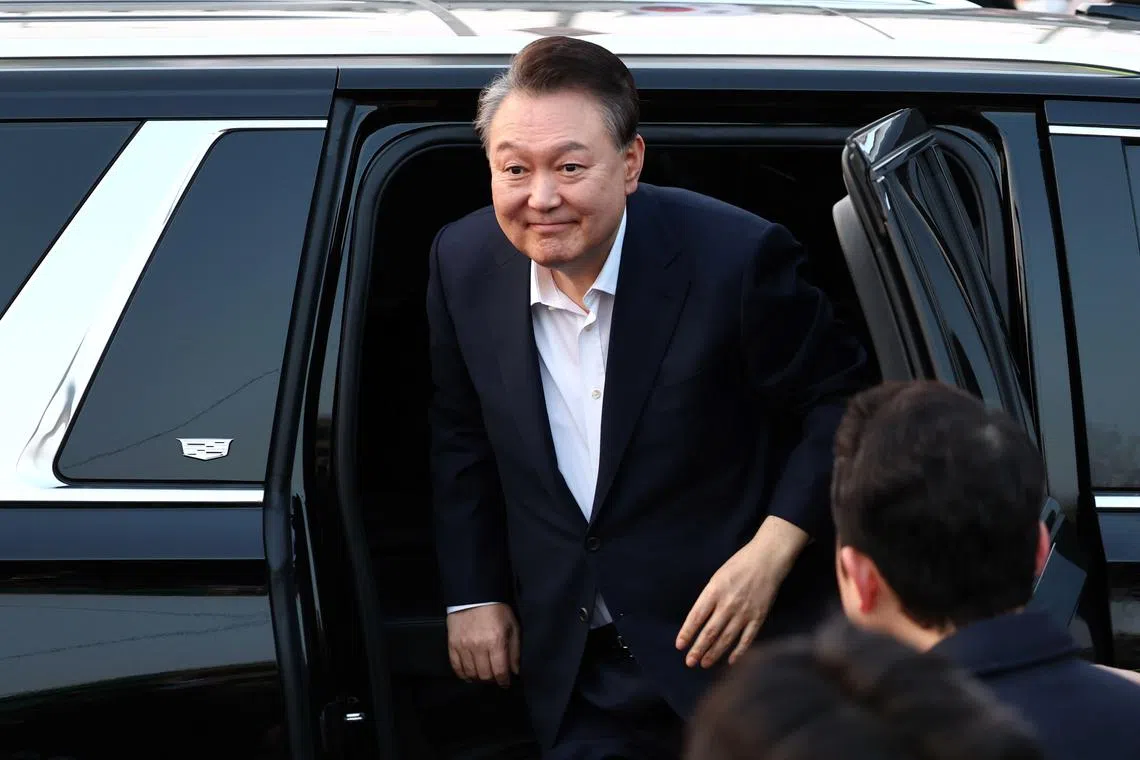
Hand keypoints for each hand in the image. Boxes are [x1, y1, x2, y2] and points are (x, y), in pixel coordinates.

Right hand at [447, 603, 520, 686]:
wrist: (475, 595)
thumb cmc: (497, 610)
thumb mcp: (512, 626)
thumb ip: (515, 650)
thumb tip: (515, 671)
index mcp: (496, 642)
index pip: (500, 671)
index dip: (504, 681)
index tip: (506, 683)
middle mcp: (479, 646)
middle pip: (485, 675)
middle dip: (492, 680)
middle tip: (495, 678)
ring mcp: (464, 646)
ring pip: (471, 674)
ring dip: (478, 678)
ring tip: (483, 676)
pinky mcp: (453, 645)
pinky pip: (456, 667)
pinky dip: (463, 674)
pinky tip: (469, 675)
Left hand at [676, 517, 807, 668]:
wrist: (766, 560)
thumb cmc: (738, 566)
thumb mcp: (717, 578)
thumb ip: (708, 598)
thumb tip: (698, 621)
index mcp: (714, 591)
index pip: (696, 617)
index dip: (687, 633)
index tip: (680, 645)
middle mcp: (728, 604)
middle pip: (710, 632)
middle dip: (698, 649)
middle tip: (690, 662)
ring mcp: (744, 612)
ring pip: (726, 638)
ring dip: (714, 653)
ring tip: (704, 664)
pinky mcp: (758, 617)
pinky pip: (747, 639)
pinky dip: (738, 652)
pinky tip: (730, 661)